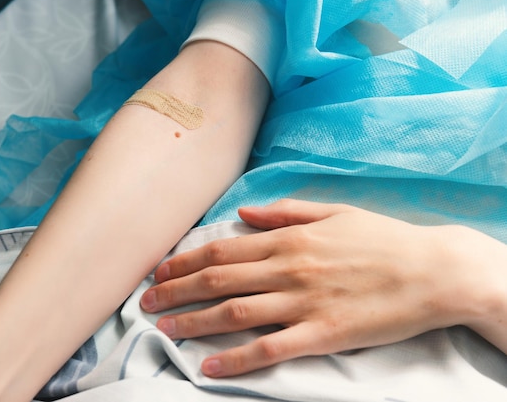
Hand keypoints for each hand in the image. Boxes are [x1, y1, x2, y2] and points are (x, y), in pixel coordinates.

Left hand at [141, 199, 501, 376]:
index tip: (159, 270)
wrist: (432, 270)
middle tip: (145, 301)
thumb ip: (284, 212)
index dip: (185, 261)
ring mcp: (304, 301)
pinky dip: (236, 357)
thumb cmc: (382, 239)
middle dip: (176, 290)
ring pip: (235, 311)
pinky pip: (270, 348)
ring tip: (163, 329)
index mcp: (289, 239)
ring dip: (193, 321)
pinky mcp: (322, 334)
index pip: (223, 249)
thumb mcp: (333, 212)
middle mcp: (288, 267)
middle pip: (218, 279)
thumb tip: (243, 214)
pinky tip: (209, 365)